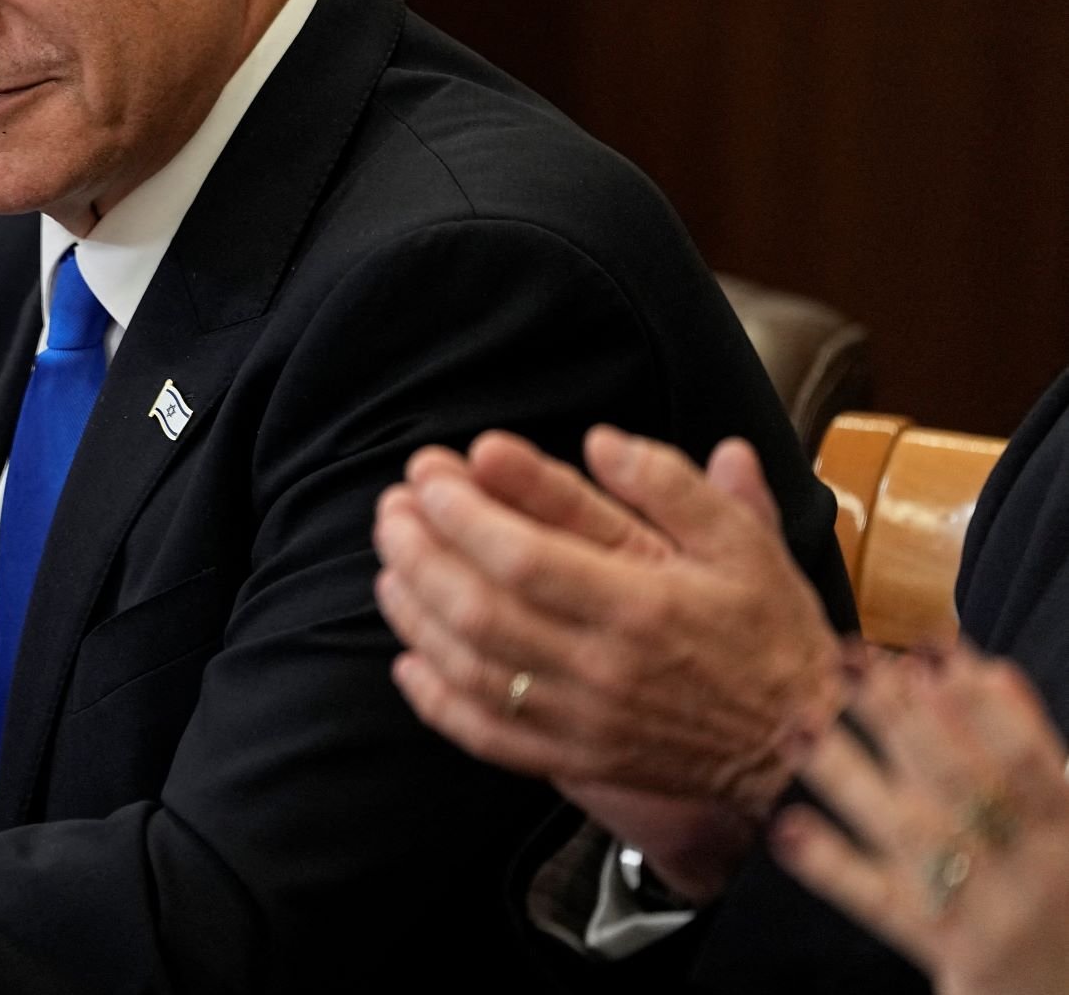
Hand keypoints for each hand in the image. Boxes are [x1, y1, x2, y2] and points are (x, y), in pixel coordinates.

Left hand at [373, 427, 846, 897]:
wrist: (808, 745)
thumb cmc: (770, 630)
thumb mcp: (743, 540)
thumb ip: (673, 485)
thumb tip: (600, 440)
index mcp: (644, 606)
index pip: (523, 557)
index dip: (462, 513)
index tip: (428, 474)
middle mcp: (604, 667)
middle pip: (479, 610)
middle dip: (420, 553)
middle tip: (392, 509)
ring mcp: (585, 721)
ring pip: (471, 669)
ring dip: (415, 614)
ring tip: (390, 564)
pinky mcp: (578, 758)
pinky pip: (489, 736)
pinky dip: (437, 702)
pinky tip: (408, 661)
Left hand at [774, 650, 1068, 994]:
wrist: (1065, 992)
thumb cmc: (1061, 889)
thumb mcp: (1067, 821)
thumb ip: (1031, 748)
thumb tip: (981, 666)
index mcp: (1067, 829)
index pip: (1022, 756)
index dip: (977, 702)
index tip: (926, 648)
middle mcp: (1027, 866)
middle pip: (953, 778)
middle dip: (900, 714)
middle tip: (850, 658)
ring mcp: (981, 907)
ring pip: (907, 829)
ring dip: (849, 773)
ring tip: (798, 725)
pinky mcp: (941, 946)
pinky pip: (879, 903)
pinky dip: (834, 866)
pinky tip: (787, 829)